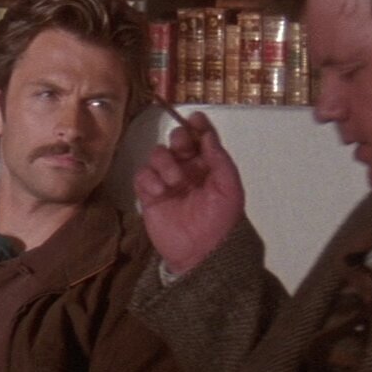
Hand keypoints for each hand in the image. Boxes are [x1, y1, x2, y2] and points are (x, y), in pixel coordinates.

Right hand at [134, 112, 244, 274]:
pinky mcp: (149, 195)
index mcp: (209, 166)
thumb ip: (219, 159)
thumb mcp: (229, 189)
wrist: (201, 253)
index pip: (202, 138)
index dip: (198, 125)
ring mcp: (167, 181)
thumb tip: (208, 134)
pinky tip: (159, 190)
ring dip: (164, 162)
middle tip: (182, 148)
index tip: (195, 118)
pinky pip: (142, 175)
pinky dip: (149, 178)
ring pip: (158, 154)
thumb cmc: (220, 221)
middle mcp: (188, 169)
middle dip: (178, 138)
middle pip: (177, 141)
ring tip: (174, 181)